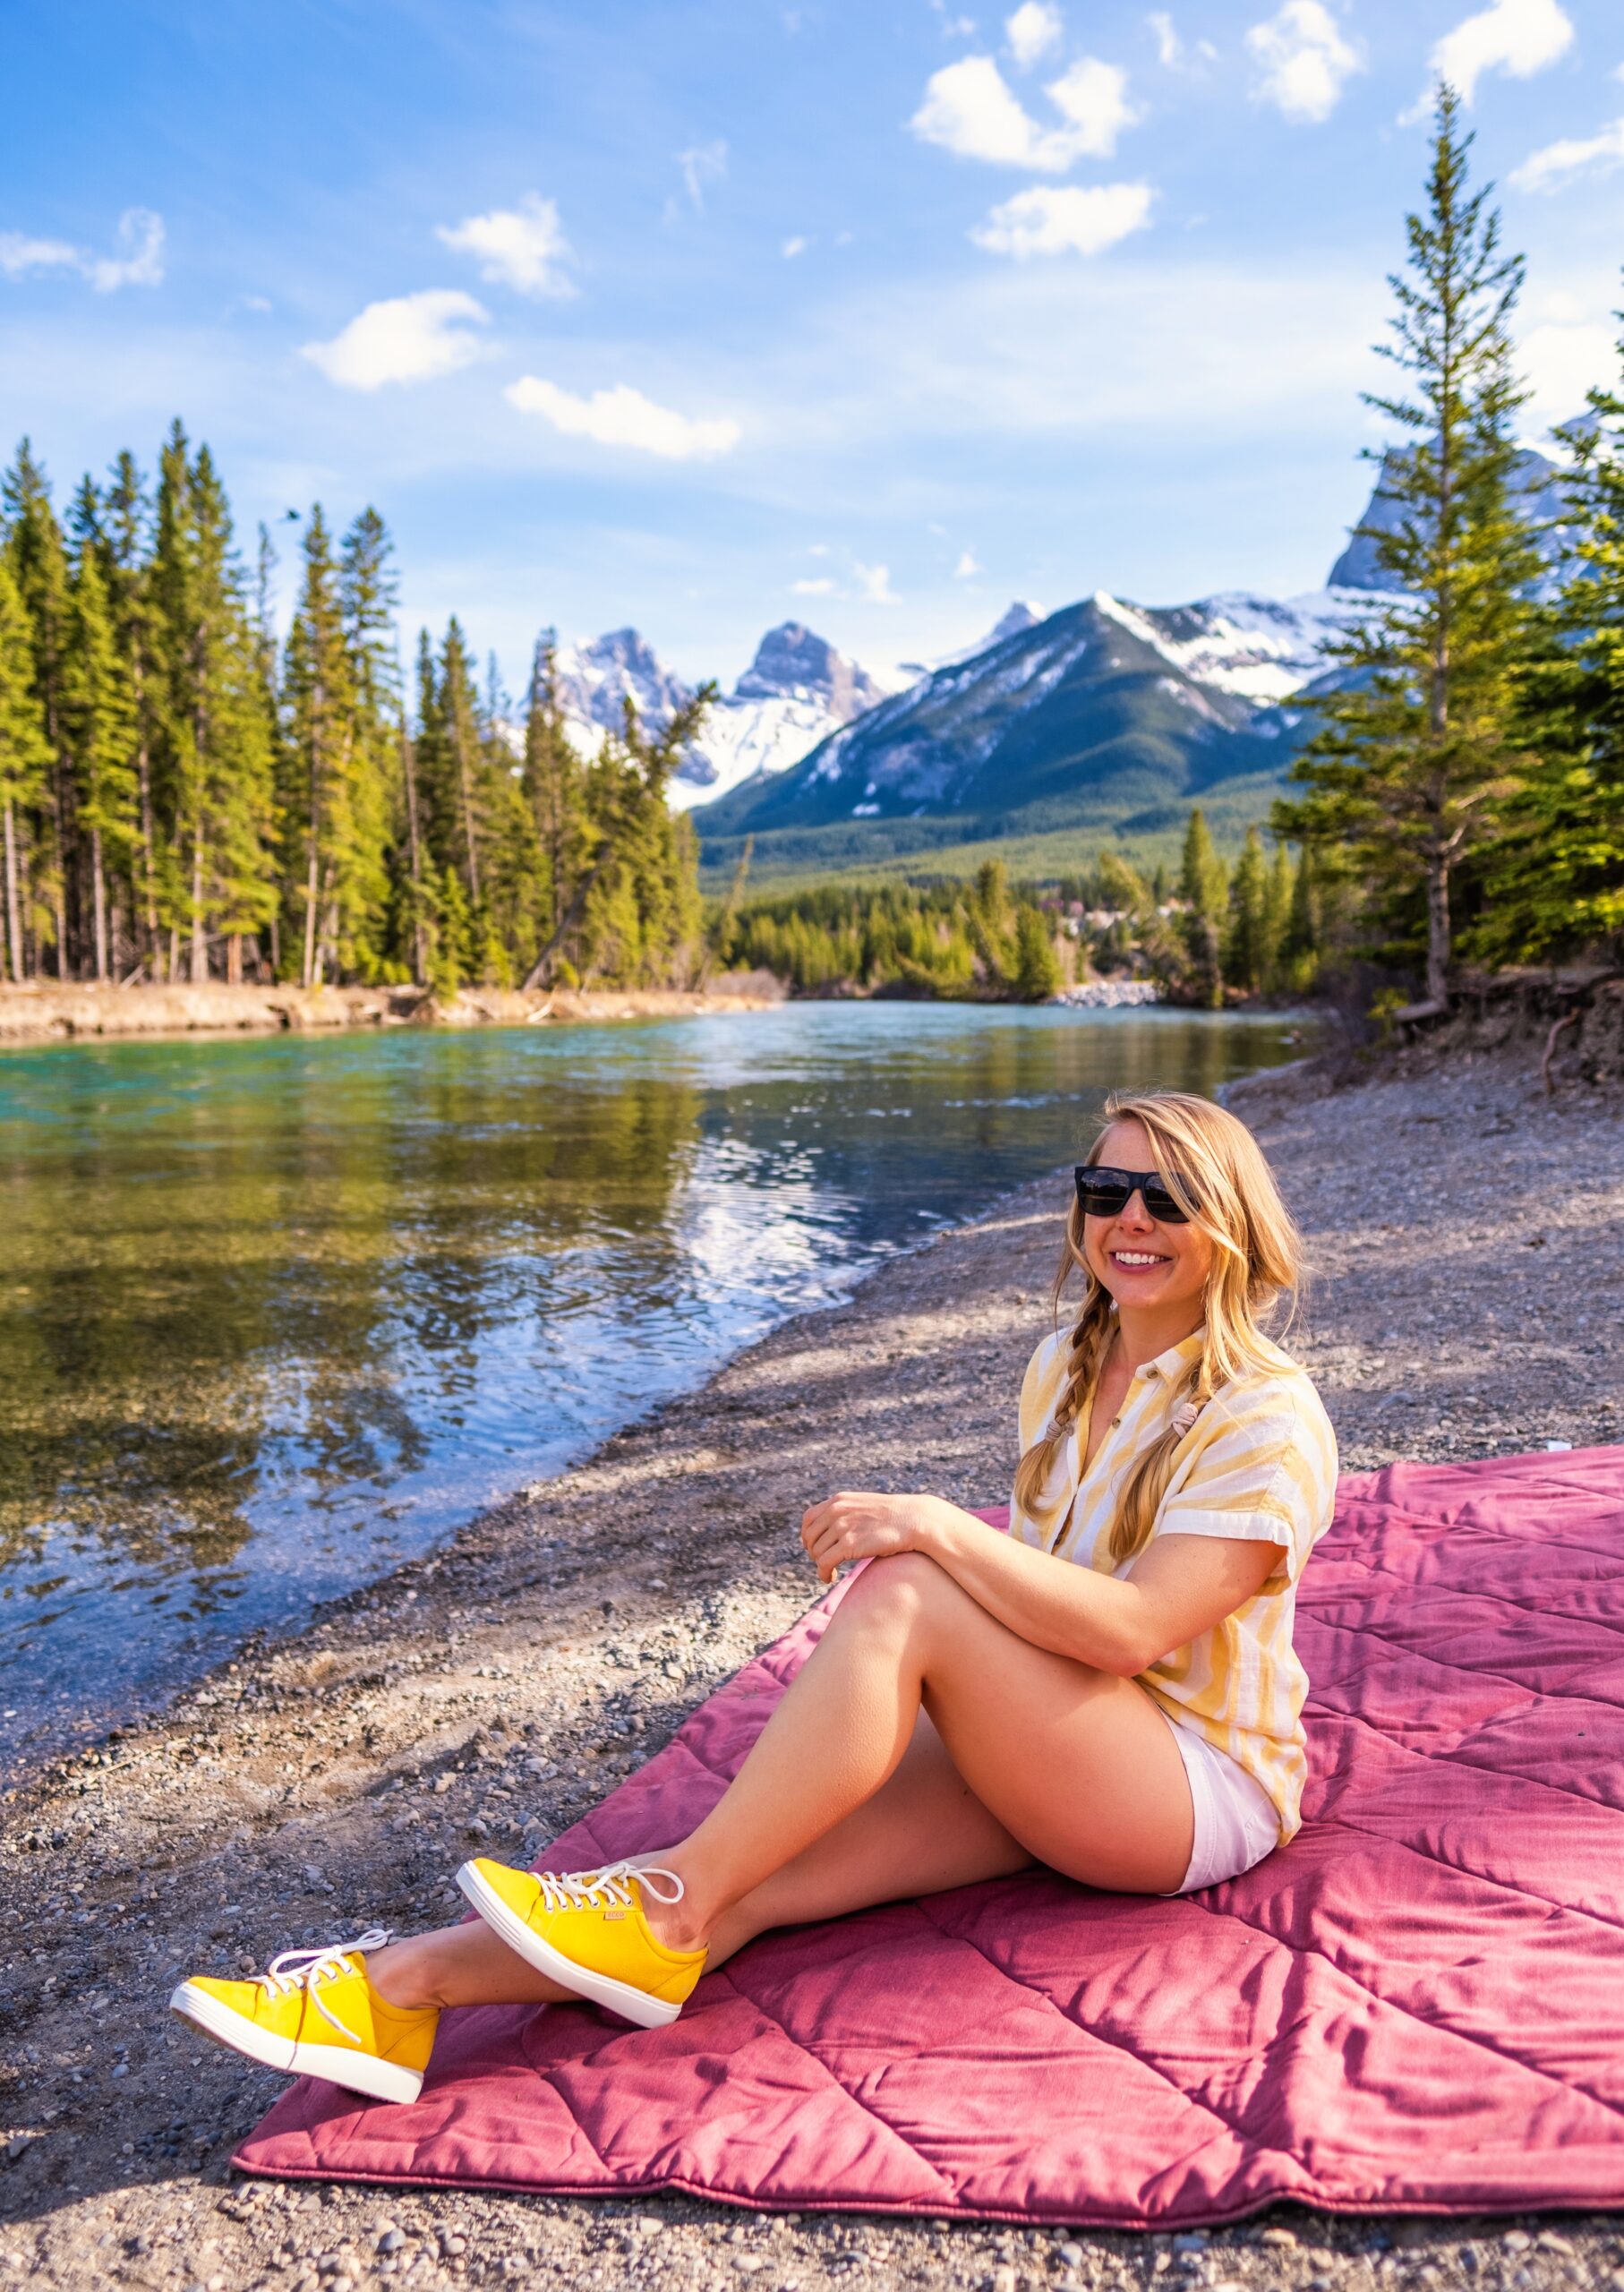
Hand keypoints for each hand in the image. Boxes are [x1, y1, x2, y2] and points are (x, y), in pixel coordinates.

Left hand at [800, 1491, 943, 1584]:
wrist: (914, 1519)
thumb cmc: (894, 1517)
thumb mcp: (865, 1507)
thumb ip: (848, 1514)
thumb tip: (838, 1529)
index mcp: (839, 1500)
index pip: (808, 1518)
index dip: (807, 1536)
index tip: (814, 1548)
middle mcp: (837, 1511)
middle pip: (810, 1537)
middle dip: (813, 1552)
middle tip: (825, 1563)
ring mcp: (842, 1526)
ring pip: (816, 1551)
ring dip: (820, 1565)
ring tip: (830, 1572)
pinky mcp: (849, 1544)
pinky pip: (824, 1562)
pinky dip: (823, 1573)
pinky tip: (830, 1578)